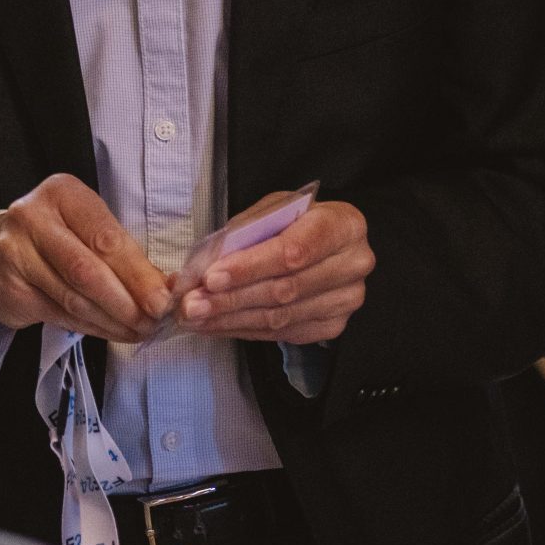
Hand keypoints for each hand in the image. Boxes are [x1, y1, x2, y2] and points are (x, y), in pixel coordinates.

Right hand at [0, 173, 172, 345]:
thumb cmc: (53, 239)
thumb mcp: (85, 229)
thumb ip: (122, 253)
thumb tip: (164, 287)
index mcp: (62, 193)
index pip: (105, 237)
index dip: (137, 273)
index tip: (161, 300)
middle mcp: (33, 217)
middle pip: (87, 268)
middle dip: (126, 301)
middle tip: (152, 321)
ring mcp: (15, 252)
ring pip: (74, 296)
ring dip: (112, 320)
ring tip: (137, 330)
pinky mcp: (10, 286)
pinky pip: (60, 313)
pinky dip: (92, 327)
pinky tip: (112, 331)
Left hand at [175, 197, 371, 343]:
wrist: (326, 242)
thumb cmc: (296, 221)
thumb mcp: (272, 210)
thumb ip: (243, 234)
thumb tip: (203, 267)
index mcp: (344, 225)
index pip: (292, 251)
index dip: (249, 267)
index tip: (211, 277)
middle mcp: (354, 264)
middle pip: (284, 289)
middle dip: (231, 299)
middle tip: (191, 305)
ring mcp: (347, 299)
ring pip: (281, 317)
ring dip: (231, 320)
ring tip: (195, 318)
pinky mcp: (335, 325)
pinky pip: (283, 333)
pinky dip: (245, 331)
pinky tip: (218, 325)